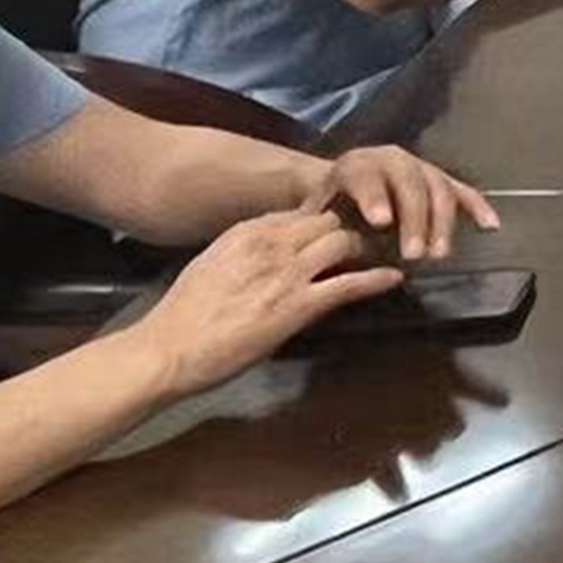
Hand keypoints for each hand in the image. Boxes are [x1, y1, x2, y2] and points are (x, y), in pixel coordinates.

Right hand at [130, 208, 402, 394]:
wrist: (168, 350)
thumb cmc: (183, 316)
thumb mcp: (213, 264)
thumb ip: (246, 251)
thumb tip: (272, 250)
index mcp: (247, 231)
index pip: (301, 212)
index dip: (324, 221)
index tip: (341, 229)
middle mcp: (271, 243)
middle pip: (329, 220)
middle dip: (351, 228)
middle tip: (372, 240)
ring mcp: (286, 273)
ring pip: (344, 241)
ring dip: (366, 248)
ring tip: (384, 255)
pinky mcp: (298, 306)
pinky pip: (349, 283)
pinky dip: (376, 279)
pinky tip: (394, 278)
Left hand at [313, 146, 499, 264]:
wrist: (341, 185)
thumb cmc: (326, 208)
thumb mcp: (313, 215)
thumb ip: (316, 229)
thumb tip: (316, 250)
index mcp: (354, 165)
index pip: (366, 175)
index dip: (375, 196)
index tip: (381, 222)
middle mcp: (391, 160)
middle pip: (408, 184)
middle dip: (414, 220)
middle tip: (414, 254)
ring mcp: (419, 168)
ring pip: (437, 187)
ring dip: (441, 222)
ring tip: (439, 255)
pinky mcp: (440, 180)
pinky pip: (462, 191)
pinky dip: (477, 206)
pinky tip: (489, 225)